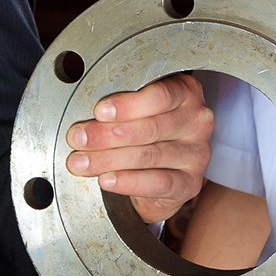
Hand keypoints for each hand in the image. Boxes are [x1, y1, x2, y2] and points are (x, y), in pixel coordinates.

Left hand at [65, 73, 211, 222]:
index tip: (99, 112)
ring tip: (83, 162)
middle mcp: (196, 121)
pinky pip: (158, 182)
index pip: (160, 96)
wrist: (158, 172)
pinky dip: (129, 182)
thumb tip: (84, 123)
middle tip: (79, 139)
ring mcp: (196, 153)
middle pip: (150, 127)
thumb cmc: (143, 132)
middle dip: (107, 135)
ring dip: (109, 159)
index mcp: (184, 93)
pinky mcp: (190, 182)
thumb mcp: (135, 110)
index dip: (127, 105)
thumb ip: (117, 109)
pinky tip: (107, 179)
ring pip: (150, 155)